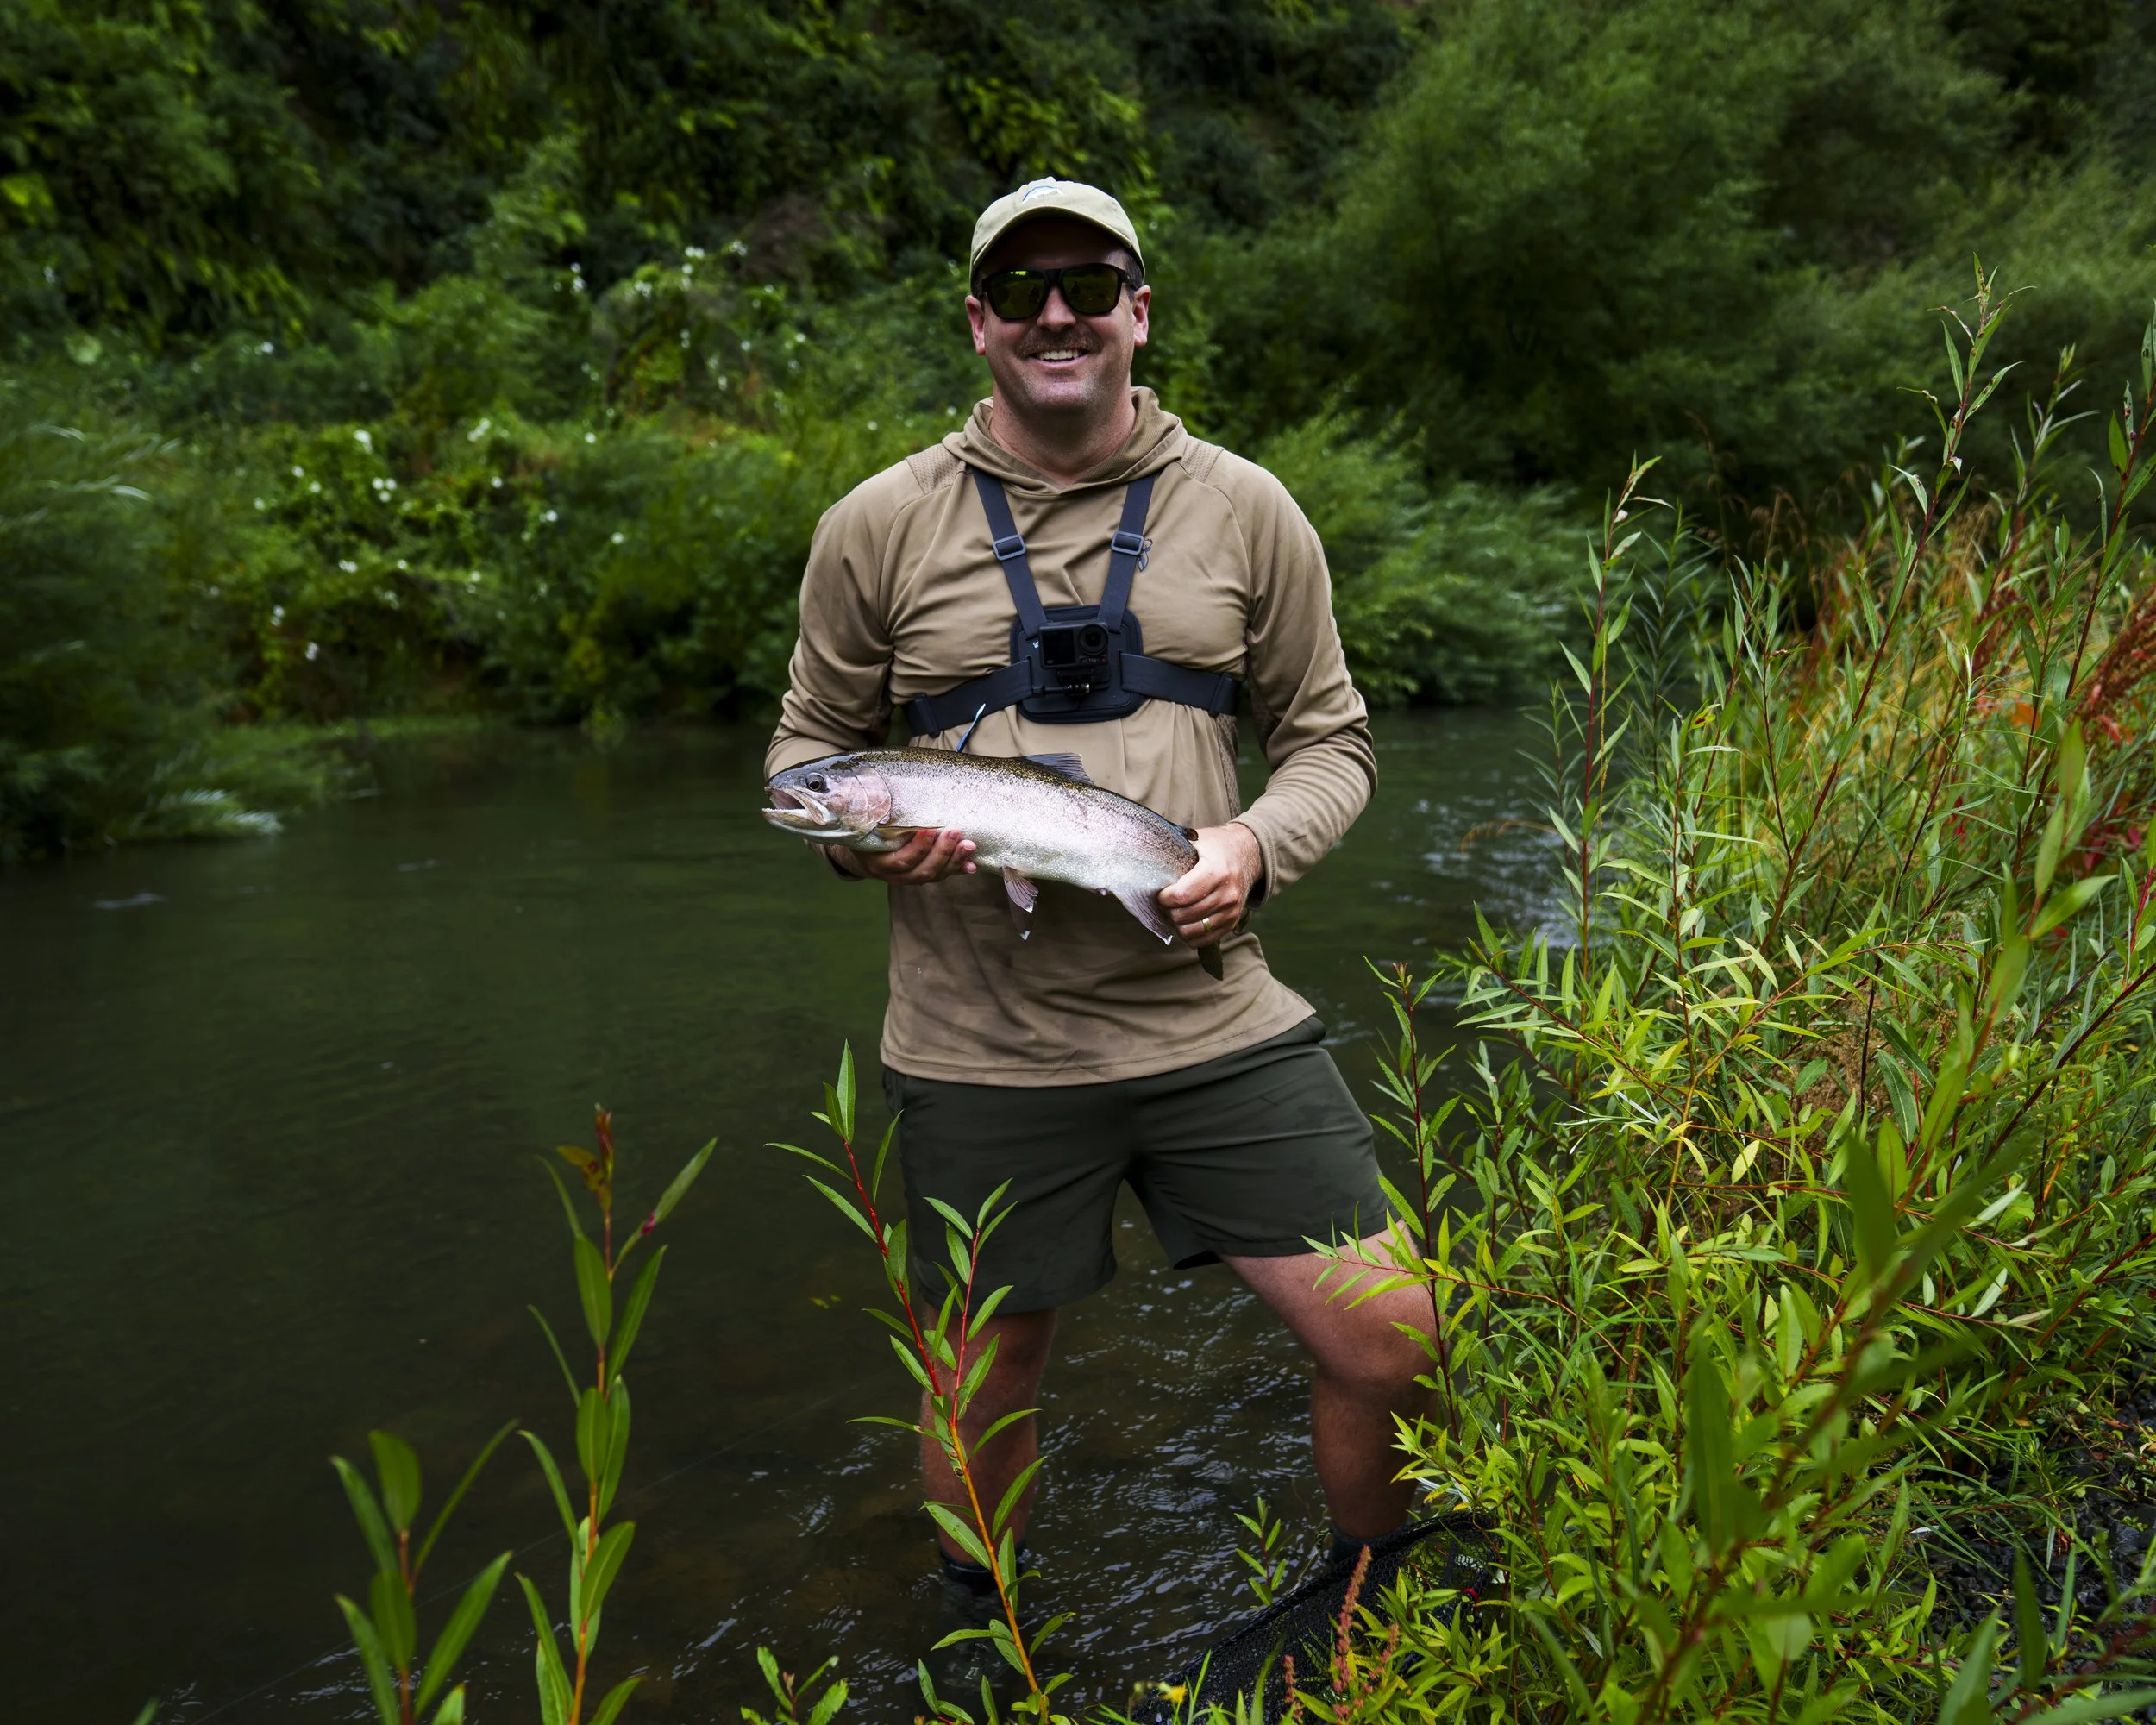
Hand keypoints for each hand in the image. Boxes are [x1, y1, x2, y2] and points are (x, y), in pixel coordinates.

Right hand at [849, 827, 976, 883]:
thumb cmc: (866, 834)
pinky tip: (972, 865)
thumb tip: (866, 795)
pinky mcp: (921, 877)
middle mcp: (894, 876)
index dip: (918, 848)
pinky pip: (941, 876)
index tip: (929, 829)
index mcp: (878, 862)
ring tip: (969, 845)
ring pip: (934, 875)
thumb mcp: (865, 826)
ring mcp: (909, 879)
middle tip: (955, 831)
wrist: (864, 856)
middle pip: (922, 870)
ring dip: (954, 860)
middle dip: (942, 851)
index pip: (901, 860)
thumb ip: (875, 815)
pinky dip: (957, 869)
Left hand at [1158, 822, 1261, 946]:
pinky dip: (1189, 934)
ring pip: (1191, 932)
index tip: (1160, 892)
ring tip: (1173, 911)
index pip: (1181, 896)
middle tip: (1164, 902)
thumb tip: (1145, 860)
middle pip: (1184, 916)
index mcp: (1217, 871)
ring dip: (1176, 924)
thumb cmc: (1217, 846)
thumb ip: (1175, 851)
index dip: (1164, 898)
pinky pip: (1204, 940)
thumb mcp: (1197, 840)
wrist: (1249, 854)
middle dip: (1167, 911)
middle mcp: (1227, 894)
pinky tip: (1185, 920)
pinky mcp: (1232, 922)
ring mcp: (1231, 911)